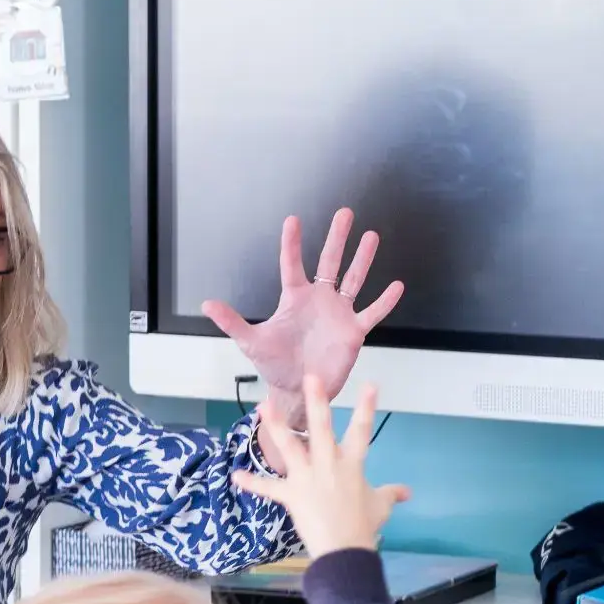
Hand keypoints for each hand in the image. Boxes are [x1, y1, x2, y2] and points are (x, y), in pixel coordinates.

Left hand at [202, 210, 404, 423]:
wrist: (295, 389)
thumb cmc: (274, 364)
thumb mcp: (250, 341)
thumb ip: (232, 321)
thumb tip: (206, 305)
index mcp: (294, 298)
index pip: (292, 265)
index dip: (292, 243)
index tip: (293, 220)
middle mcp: (318, 300)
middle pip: (330, 262)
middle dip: (337, 238)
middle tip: (345, 213)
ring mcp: (338, 313)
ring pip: (353, 280)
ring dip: (363, 259)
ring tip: (372, 236)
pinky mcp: (353, 331)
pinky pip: (372, 312)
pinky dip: (384, 301)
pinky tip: (396, 286)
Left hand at [233, 377, 411, 555]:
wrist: (344, 550)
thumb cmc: (364, 526)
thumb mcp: (380, 506)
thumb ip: (391, 493)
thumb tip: (407, 491)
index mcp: (352, 465)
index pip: (362, 431)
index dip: (367, 407)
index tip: (370, 384)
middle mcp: (328, 465)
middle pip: (322, 429)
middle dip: (316, 402)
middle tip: (311, 378)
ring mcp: (307, 478)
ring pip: (290, 447)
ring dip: (276, 426)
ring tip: (264, 405)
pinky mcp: (291, 495)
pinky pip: (269, 488)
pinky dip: (252, 483)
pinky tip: (236, 475)